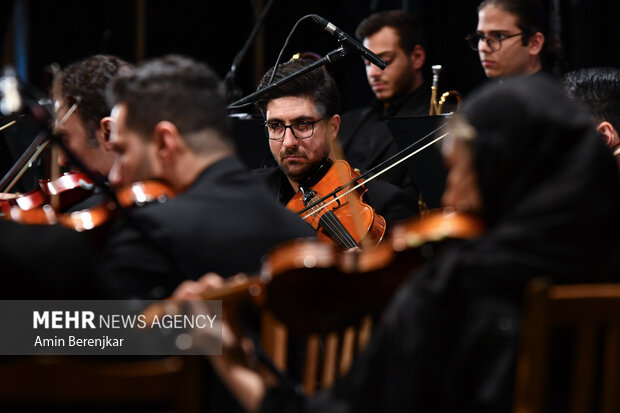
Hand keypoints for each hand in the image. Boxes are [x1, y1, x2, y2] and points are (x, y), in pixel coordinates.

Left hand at [174, 273, 266, 411]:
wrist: (238, 363)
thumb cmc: (219, 349)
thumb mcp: (205, 329)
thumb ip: (198, 309)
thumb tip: (190, 292)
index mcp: (191, 318)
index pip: (186, 297)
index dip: (189, 289)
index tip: (197, 286)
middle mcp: (202, 314)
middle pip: (202, 291)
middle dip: (209, 283)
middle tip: (217, 283)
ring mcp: (216, 315)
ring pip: (218, 292)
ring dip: (225, 284)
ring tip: (235, 280)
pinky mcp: (230, 316)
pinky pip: (231, 299)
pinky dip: (235, 290)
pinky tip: (240, 281)